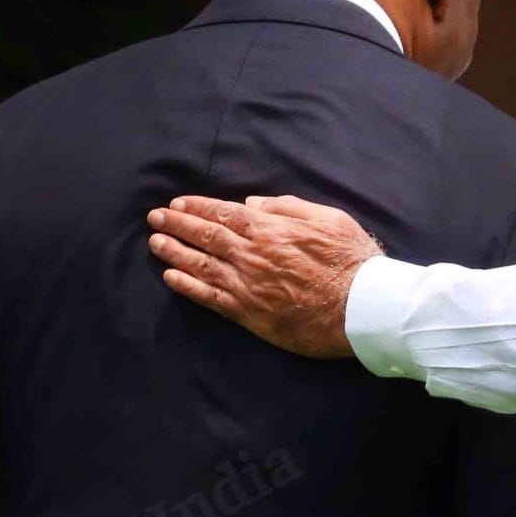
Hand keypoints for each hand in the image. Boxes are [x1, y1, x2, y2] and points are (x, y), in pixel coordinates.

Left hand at [146, 195, 381, 357]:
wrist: (361, 308)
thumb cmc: (351, 261)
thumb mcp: (328, 218)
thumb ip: (288, 207)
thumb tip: (254, 203)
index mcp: (270, 229)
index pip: (224, 212)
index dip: (197, 207)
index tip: (177, 204)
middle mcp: (252, 254)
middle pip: (205, 235)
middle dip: (177, 224)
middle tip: (155, 218)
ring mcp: (247, 285)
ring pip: (200, 265)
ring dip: (174, 252)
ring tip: (155, 243)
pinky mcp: (249, 313)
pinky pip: (209, 298)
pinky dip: (187, 287)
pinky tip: (170, 278)